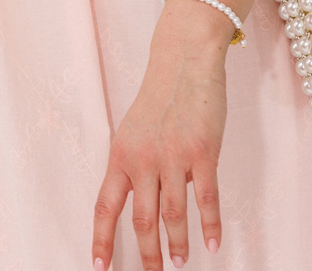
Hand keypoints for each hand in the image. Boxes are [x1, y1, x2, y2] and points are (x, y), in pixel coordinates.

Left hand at [91, 3, 230, 269]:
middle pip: (142, 220)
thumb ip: (133, 165)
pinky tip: (212, 244)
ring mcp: (173, 155)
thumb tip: (135, 205)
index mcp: (121, 154)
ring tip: (181, 263)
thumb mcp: (133, 130)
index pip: (106, 206)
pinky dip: (209, 226)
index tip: (99, 267)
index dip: (102, 239)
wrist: (184, 60)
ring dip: (177, 245)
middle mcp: (143, 158)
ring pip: (173, 215)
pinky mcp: (203, 152)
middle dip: (147, 255)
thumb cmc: (160, 97)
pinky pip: (205, 199)